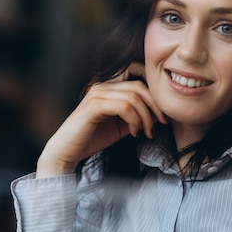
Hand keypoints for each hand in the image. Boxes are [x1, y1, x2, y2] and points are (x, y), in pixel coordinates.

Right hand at [36, 63, 167, 177]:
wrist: (67, 152)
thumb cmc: (93, 138)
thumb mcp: (123, 126)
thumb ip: (138, 117)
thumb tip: (160, 113)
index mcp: (109, 88)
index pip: (138, 79)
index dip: (154, 94)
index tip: (163, 114)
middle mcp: (103, 87)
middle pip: (139, 87)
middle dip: (155, 106)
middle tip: (162, 124)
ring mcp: (97, 94)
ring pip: (134, 97)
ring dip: (146, 117)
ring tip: (145, 132)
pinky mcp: (94, 106)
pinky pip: (124, 107)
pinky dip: (134, 120)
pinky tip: (134, 133)